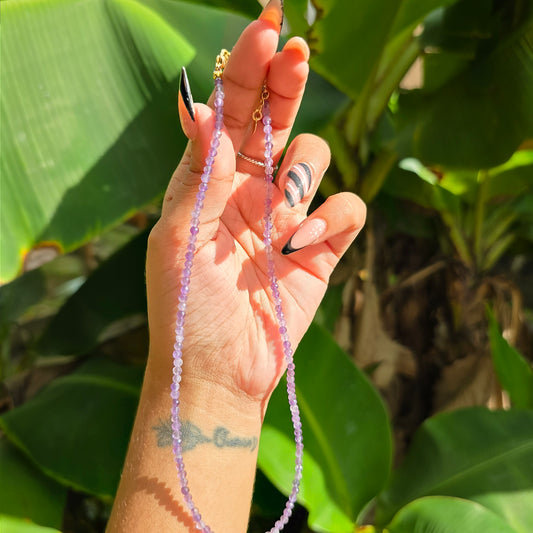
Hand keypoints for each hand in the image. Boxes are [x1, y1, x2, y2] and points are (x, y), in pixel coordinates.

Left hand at [146, 1, 365, 407]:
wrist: (219, 370)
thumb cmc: (186, 308)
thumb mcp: (180, 235)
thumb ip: (199, 172)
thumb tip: (204, 106)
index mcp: (212, 182)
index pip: (233, 114)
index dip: (247, 72)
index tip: (265, 31)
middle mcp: (252, 191)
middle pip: (278, 121)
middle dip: (287, 85)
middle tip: (294, 52)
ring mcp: (290, 218)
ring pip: (316, 160)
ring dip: (303, 176)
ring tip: (282, 216)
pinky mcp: (323, 248)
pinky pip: (347, 208)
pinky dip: (333, 217)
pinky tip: (305, 242)